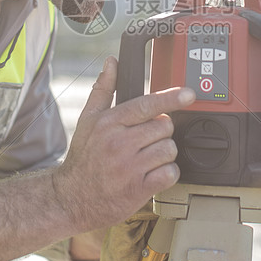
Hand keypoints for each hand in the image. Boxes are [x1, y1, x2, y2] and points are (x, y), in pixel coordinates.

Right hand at [52, 56, 194, 232]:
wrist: (72, 198)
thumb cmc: (83, 158)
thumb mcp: (87, 120)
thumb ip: (103, 89)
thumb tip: (111, 63)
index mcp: (109, 123)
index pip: (146, 105)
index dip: (170, 98)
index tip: (188, 94)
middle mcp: (119, 143)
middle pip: (164, 126)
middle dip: (160, 132)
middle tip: (145, 140)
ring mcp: (130, 167)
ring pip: (169, 149)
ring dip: (164, 154)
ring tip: (146, 158)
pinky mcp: (139, 189)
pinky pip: (170, 173)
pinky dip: (166, 174)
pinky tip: (151, 174)